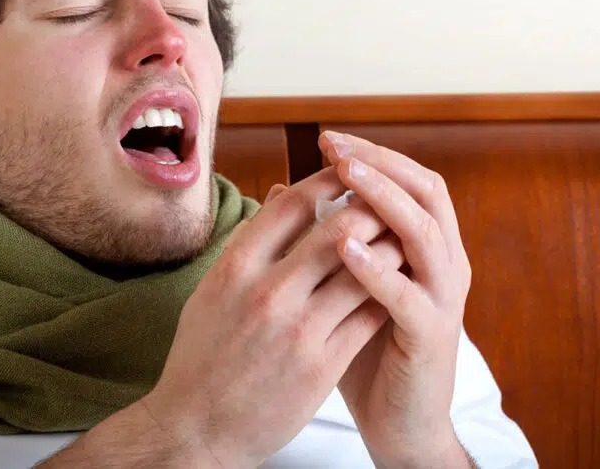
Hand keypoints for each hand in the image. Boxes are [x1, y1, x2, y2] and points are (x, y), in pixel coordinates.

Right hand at [139, 166, 405, 467]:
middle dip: (369, 207)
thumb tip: (279, 195)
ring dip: (388, 246)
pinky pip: (369, 315)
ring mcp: (298, 329)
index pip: (292, 205)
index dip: (327, 181)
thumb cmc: (202, 356)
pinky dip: (387, 291)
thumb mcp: (212, 291)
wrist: (197, 428)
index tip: (348, 172)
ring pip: (363, 269)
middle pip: (336, 229)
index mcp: (236, 267)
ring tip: (402, 234)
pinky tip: (398, 282)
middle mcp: (267, 292)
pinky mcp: (322, 364)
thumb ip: (248, 243)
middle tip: (386, 199)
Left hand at [319, 131, 472, 468]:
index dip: (372, 155)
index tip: (328, 138)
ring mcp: (442, 299)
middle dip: (380, 164)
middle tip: (336, 146)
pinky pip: (408, 295)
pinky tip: (345, 249)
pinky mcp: (432, 336)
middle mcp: (443, 264)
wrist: (394, 422)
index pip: (408, 180)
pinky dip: (378, 268)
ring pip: (425, 234)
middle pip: (426, 192)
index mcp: (424, 247)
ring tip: (347, 177)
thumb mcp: (339, 283)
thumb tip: (278, 192)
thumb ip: (320, 239)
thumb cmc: (362, 348)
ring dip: (384, 201)